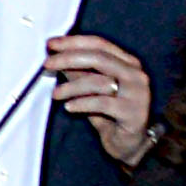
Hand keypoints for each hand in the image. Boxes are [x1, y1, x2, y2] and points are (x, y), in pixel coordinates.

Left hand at [43, 31, 154, 165]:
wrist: (129, 143)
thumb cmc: (110, 113)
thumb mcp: (91, 89)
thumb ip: (79, 71)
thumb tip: (56, 56)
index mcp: (128, 63)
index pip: (99, 44)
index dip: (73, 42)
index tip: (51, 44)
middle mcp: (136, 74)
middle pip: (98, 58)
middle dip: (68, 58)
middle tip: (47, 64)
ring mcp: (137, 93)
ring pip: (98, 82)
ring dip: (71, 87)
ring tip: (55, 94)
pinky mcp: (133, 112)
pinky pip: (101, 103)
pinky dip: (81, 103)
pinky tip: (69, 107)